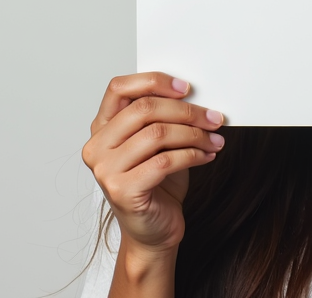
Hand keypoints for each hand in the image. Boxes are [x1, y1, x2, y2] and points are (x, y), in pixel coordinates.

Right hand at [81, 72, 224, 253]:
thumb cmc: (156, 184)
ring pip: (157, 133)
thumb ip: (161, 117)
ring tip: (214, 140)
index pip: (119, 88)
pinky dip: (193, 155)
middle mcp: (97, 147)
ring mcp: (106, 170)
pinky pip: (165, 161)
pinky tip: (207, 156)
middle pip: (144, 109)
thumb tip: (194, 95)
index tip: (186, 88)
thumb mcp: (157, 143)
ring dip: (194, 134)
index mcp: (102, 127)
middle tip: (214, 118)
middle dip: (186, 110)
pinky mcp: (122, 190)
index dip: (154, 81)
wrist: (153, 231)